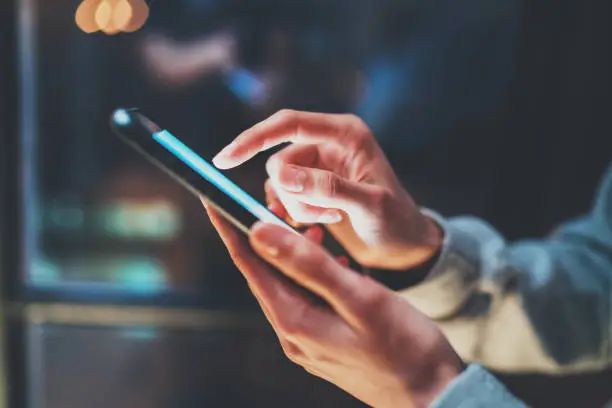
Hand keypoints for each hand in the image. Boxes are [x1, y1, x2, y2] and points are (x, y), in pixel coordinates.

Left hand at [204, 204, 461, 407]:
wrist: (433, 395)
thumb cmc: (405, 347)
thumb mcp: (359, 298)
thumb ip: (308, 264)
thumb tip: (259, 234)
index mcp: (295, 322)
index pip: (250, 265)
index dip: (230, 229)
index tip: (215, 198)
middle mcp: (293, 334)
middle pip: (266, 275)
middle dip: (270, 238)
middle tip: (284, 208)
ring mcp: (307, 342)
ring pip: (289, 286)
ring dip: (298, 255)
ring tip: (318, 232)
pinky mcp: (324, 342)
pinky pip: (308, 299)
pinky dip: (316, 276)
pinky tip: (338, 265)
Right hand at [212, 110, 441, 270]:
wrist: (403, 246)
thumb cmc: (396, 223)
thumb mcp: (369, 206)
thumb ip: (328, 187)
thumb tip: (282, 175)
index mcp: (345, 134)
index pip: (288, 124)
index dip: (253, 139)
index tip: (224, 161)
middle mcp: (328, 144)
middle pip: (279, 160)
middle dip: (292, 193)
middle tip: (322, 216)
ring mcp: (319, 166)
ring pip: (279, 182)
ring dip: (295, 206)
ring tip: (329, 219)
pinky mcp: (313, 186)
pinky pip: (284, 196)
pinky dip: (295, 213)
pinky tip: (322, 223)